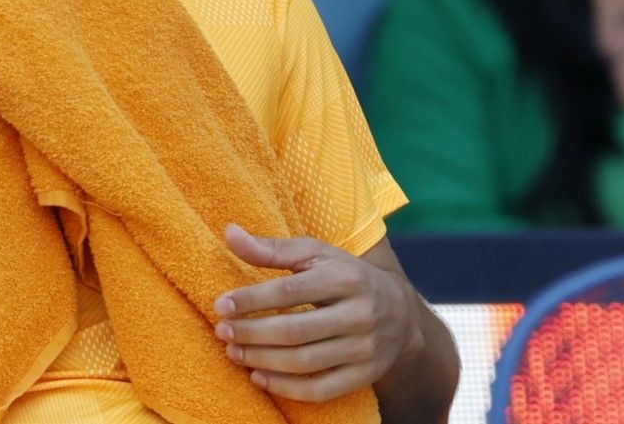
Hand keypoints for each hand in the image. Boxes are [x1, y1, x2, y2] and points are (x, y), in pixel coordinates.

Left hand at [213, 224, 422, 402]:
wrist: (401, 313)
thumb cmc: (345, 275)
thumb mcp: (315, 254)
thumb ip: (272, 248)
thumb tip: (228, 232)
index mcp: (345, 279)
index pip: (291, 292)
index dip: (252, 300)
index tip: (221, 305)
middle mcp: (359, 315)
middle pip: (295, 331)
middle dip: (251, 333)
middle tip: (222, 332)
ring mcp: (364, 349)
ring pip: (304, 362)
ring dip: (261, 360)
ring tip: (232, 351)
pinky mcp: (365, 376)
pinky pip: (320, 390)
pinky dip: (285, 388)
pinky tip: (258, 377)